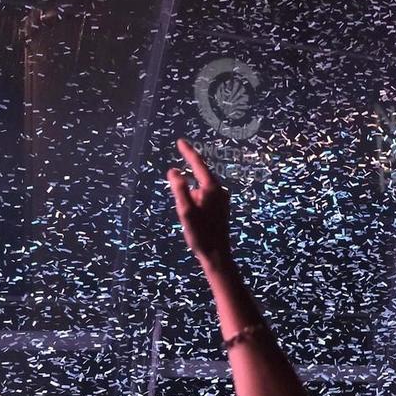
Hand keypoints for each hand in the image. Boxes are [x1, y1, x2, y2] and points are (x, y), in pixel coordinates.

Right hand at [167, 140, 231, 262]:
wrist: (217, 254)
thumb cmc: (200, 234)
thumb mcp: (185, 211)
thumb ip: (179, 189)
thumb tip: (173, 171)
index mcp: (212, 188)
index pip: (198, 164)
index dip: (188, 152)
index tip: (180, 141)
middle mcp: (219, 191)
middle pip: (200, 177)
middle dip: (188, 181)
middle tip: (184, 198)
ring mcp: (221, 200)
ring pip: (201, 189)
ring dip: (191, 195)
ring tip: (190, 217)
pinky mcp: (221, 208)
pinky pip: (204, 197)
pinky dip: (196, 200)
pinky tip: (194, 217)